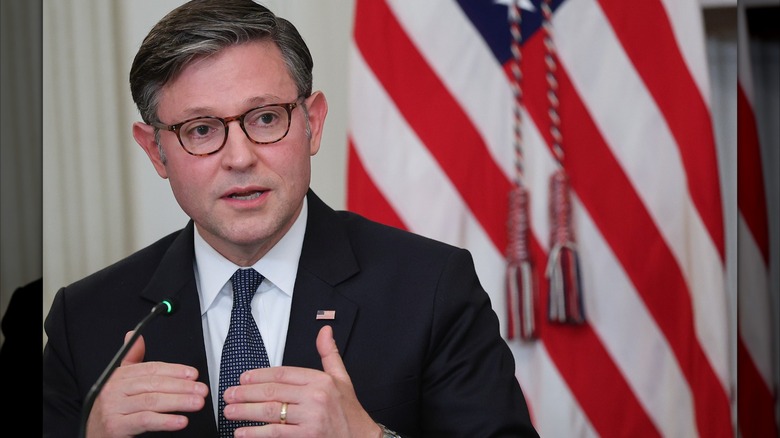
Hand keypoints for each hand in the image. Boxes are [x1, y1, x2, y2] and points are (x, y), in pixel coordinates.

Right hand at [86, 331, 208, 436]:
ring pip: (152, 401)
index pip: (151, 369)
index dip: (174, 370)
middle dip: (181, 386)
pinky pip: (145, 420)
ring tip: (197, 403)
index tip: (193, 374)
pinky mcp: (115, 426)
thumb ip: (132, 361)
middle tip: (201, 389)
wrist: (93, 436)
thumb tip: (134, 335)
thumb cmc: (112, 410)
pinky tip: (180, 421)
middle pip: (153, 384)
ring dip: (179, 401)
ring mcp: (113, 408)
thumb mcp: (120, 384)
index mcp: (118, 376)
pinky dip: (165, 421)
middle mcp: (113, 389)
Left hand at [222, 325, 381, 436]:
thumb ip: (329, 354)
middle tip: (229, 394)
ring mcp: (310, 418)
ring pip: (270, 412)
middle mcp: (315, 397)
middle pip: (273, 392)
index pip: (283, 374)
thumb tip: (324, 331)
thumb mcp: (342, 377)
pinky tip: (243, 433)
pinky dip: (256, 434)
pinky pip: (276, 433)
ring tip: (230, 411)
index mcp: (321, 380)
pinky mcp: (307, 436)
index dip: (260, 375)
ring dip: (246, 412)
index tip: (243, 378)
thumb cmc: (349, 410)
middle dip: (246, 393)